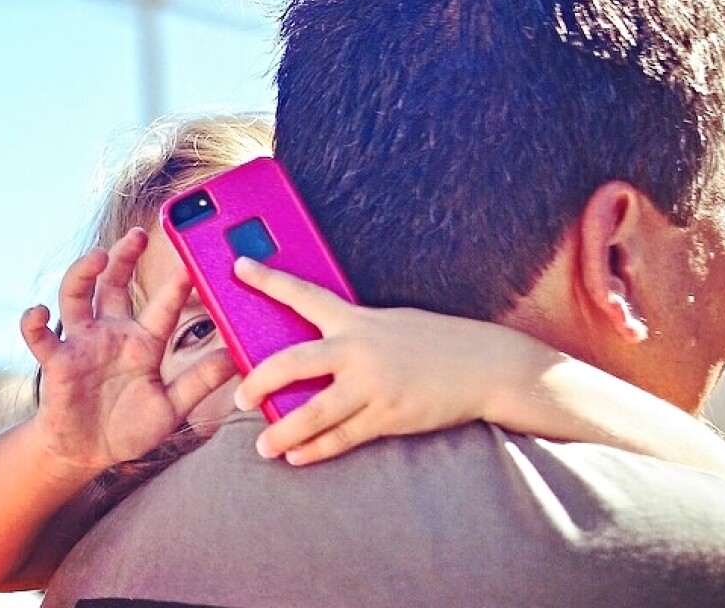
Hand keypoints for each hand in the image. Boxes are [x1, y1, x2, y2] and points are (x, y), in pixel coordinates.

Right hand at [21, 227, 233, 475]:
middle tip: (139, 234)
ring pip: (78, 297)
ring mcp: (82, 344)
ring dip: (83, 273)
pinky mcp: (57, 362)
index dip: (177, 286)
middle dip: (125, 257)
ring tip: (96, 256)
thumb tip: (237, 358)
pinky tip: (39, 311)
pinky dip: (34, 322)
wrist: (88, 453)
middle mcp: (113, 333)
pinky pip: (41, 337)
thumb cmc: (131, 427)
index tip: (192, 264)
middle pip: (116, 284)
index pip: (163, 307)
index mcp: (144, 342)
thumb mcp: (172, 408)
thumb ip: (200, 382)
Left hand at [232, 257, 492, 465]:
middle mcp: (359, 349)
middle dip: (259, 380)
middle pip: (293, 362)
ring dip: (282, 432)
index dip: (267, 279)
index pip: (303, 294)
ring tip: (262, 446)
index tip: (239, 267)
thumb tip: (317, 350)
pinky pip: (343, 438)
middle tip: (239, 394)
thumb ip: (353, 332)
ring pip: (314, 412)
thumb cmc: (435, 340)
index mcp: (357, 319)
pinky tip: (297, 457)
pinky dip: (316, 450)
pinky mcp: (388, 416)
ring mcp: (373, 385)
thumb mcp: (389, 323)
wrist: (485, 364)